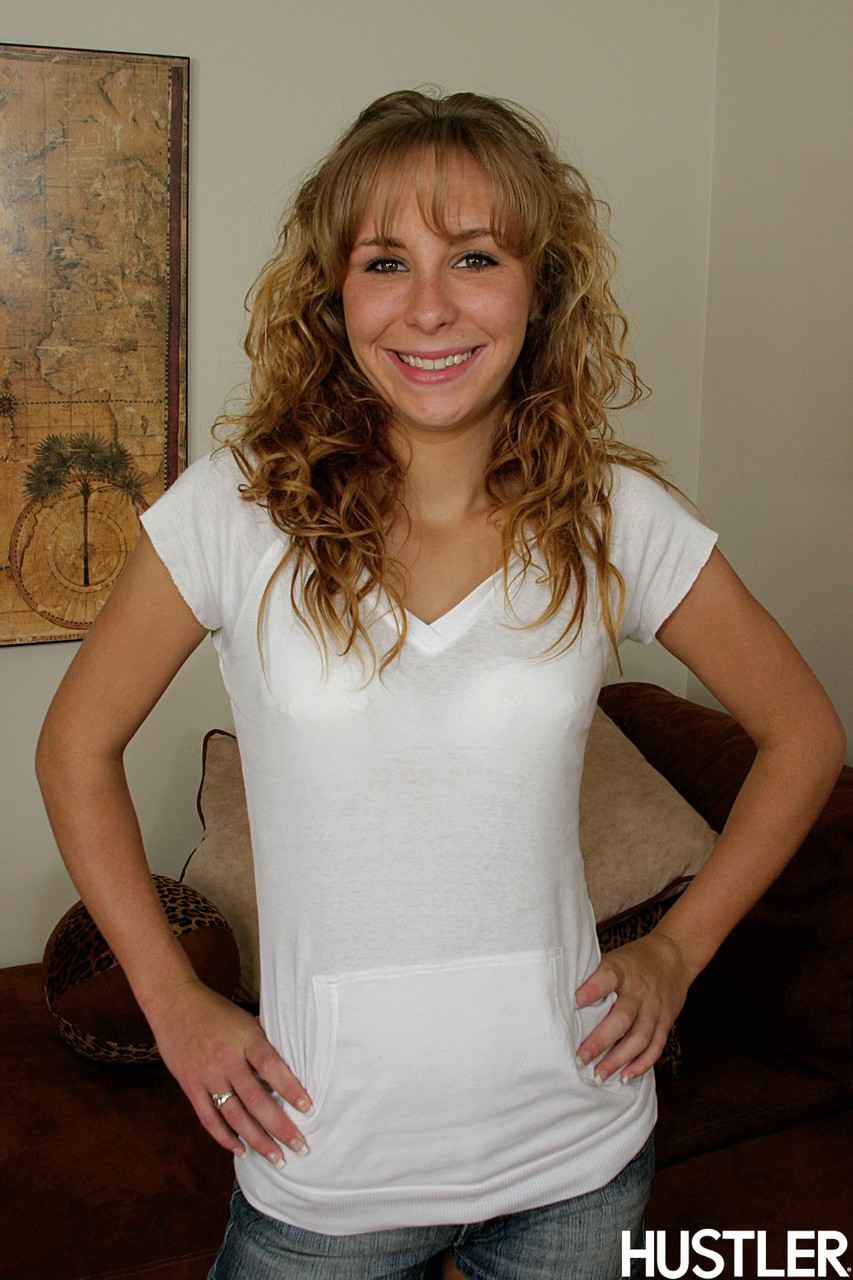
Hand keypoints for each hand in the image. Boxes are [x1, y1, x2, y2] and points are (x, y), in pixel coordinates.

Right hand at [147, 978, 313, 1166]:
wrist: (174, 1002)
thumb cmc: (216, 1010)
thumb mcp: (245, 1019)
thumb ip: (260, 1046)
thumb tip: (286, 1072)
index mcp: (245, 1038)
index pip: (271, 1066)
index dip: (290, 1088)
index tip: (308, 1109)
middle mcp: (226, 1059)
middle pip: (255, 1099)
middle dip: (280, 1126)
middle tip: (300, 1146)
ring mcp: (206, 1075)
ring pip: (234, 1115)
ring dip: (257, 1139)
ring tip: (276, 1158)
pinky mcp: (190, 1086)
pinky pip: (208, 1117)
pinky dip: (224, 1136)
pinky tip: (241, 1149)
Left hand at [574, 931, 693, 1084]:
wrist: (674, 955)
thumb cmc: (634, 961)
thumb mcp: (615, 959)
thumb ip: (595, 976)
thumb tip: (561, 993)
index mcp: (623, 970)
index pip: (608, 978)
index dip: (593, 989)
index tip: (575, 1002)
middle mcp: (640, 990)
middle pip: (622, 1017)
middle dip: (601, 1040)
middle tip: (581, 1058)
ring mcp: (655, 1008)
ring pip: (640, 1037)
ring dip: (619, 1059)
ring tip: (599, 1075)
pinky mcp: (666, 1021)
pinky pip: (656, 1046)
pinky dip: (641, 1064)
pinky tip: (625, 1076)